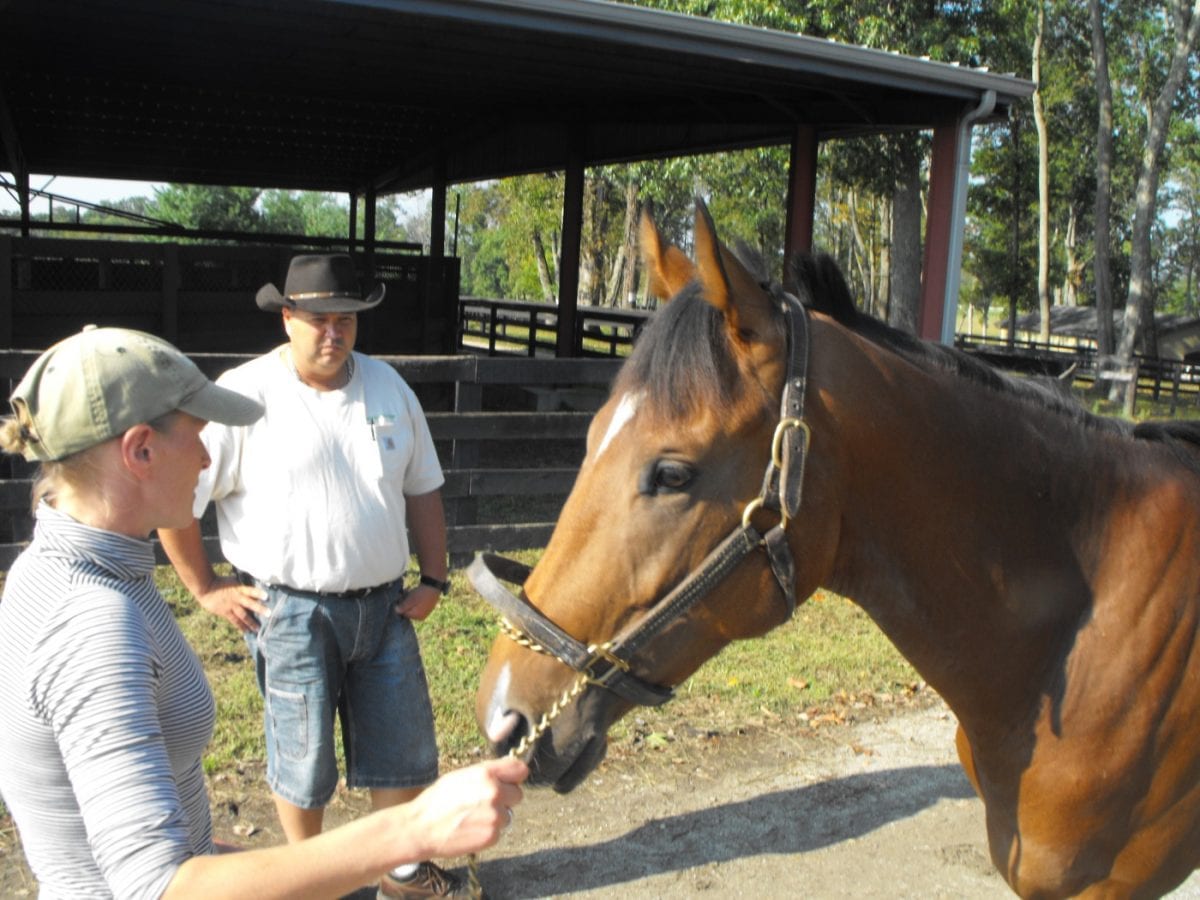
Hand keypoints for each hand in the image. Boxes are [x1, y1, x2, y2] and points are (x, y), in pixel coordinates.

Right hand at [196, 574, 268, 632]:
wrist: (206, 588)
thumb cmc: (221, 582)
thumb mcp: (233, 581)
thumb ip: (242, 586)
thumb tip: (253, 584)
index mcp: (239, 588)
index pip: (250, 590)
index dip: (258, 593)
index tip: (266, 596)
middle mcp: (236, 598)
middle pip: (249, 603)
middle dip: (259, 609)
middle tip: (269, 614)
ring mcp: (231, 606)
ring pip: (243, 615)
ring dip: (251, 622)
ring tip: (258, 628)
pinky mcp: (225, 612)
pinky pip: (234, 620)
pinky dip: (240, 626)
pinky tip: (246, 631)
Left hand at [394, 584, 439, 620]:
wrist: (434, 585)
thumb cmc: (421, 594)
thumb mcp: (410, 600)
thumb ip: (402, 607)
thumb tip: (396, 611)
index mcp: (417, 617)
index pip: (404, 614)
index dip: (400, 606)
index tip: (400, 597)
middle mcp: (422, 616)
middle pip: (408, 611)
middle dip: (405, 603)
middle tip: (405, 594)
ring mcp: (425, 611)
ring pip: (412, 607)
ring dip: (409, 600)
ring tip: (410, 592)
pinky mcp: (427, 606)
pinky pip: (417, 604)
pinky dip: (415, 599)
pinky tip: (415, 593)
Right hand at [401, 757, 528, 858]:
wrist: (420, 828)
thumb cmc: (437, 800)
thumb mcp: (460, 776)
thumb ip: (487, 773)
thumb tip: (509, 769)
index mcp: (486, 774)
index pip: (520, 770)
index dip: (515, 776)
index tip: (510, 781)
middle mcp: (494, 792)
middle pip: (517, 794)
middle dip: (505, 799)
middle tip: (484, 803)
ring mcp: (495, 815)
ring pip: (508, 815)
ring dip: (496, 817)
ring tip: (472, 818)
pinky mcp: (492, 836)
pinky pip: (499, 832)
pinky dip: (488, 832)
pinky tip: (470, 830)